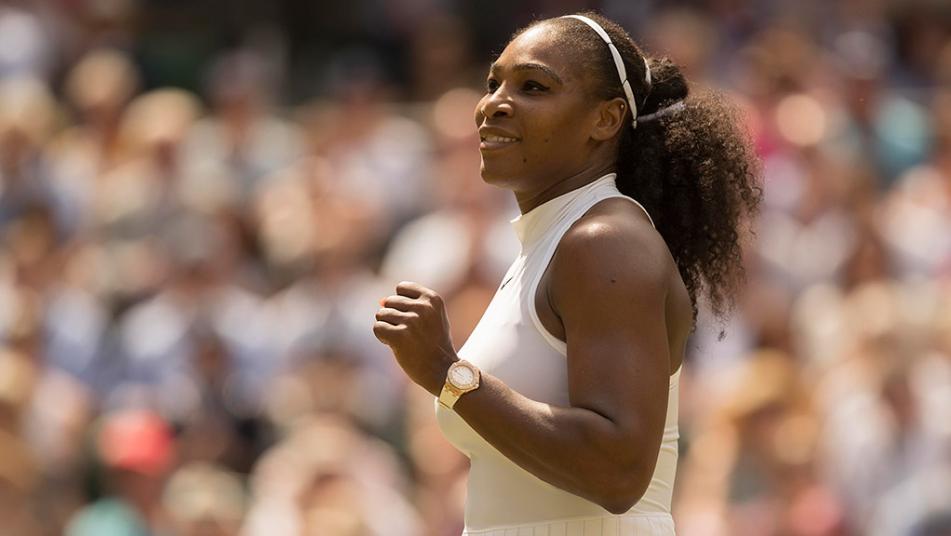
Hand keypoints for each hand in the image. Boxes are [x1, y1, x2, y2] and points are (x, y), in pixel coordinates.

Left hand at [374, 281, 457, 395]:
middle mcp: (423, 307)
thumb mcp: (431, 318)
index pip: (401, 288)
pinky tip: (395, 345)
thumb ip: (409, 305)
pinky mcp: (400, 336)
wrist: (442, 370)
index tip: (411, 318)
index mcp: (433, 299)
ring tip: (403, 339)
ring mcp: (412, 321)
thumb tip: (380, 301)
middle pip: (390, 301)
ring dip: (388, 327)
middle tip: (408, 333)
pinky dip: (382, 337)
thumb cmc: (434, 343)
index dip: (401, 304)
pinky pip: (378, 327)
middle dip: (393, 317)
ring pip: (381, 314)